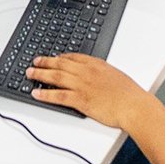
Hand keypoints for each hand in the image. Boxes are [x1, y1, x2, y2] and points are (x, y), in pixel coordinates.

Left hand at [26, 53, 147, 125]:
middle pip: (60, 64)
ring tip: (30, 73)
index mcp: (96, 64)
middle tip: (34, 62)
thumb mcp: (116, 75)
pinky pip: (58, 96)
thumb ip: (103, 73)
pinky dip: (45, 94)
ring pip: (56, 77)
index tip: (54, 57)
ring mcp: (82, 85)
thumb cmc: (130, 94)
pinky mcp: (81, 100)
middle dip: (45, 62)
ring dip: (40, 74)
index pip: (73, 57)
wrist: (134, 106)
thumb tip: (96, 75)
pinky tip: (36, 93)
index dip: (60, 57)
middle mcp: (87, 72)